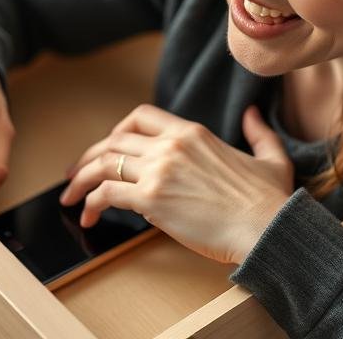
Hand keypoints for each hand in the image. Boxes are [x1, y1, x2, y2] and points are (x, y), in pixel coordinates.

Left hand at [59, 104, 293, 264]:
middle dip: (89, 157)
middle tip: (77, 175)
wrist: (267, 227)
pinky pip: (106, 194)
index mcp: (192, 132)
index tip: (108, 147)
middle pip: (113, 140)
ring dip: (81, 181)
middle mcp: (170, 145)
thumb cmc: (269, 201)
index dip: (117, 130)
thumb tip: (253, 114)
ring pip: (103, 165)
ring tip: (71, 197)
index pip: (140, 116)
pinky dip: (91, 204)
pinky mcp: (151, 199)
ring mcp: (159, 170)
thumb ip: (259, 132)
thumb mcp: (271, 157)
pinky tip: (89, 217)